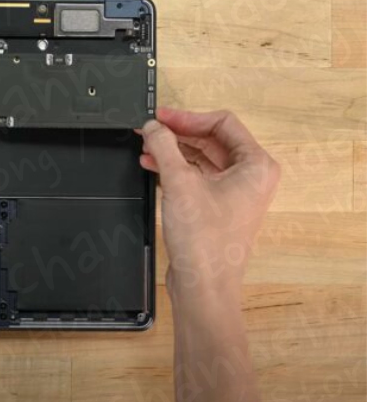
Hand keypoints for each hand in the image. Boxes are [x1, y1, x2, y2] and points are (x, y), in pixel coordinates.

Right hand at [139, 108, 279, 303]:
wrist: (203, 284)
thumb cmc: (205, 242)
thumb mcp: (180, 183)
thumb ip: (165, 147)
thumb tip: (154, 126)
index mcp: (256, 165)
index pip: (222, 123)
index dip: (188, 117)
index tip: (161, 117)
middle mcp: (251, 176)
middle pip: (212, 139)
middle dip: (178, 134)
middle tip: (150, 128)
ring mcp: (236, 192)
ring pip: (202, 158)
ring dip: (174, 151)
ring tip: (147, 146)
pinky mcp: (219, 206)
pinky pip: (198, 176)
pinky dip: (176, 169)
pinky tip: (153, 165)